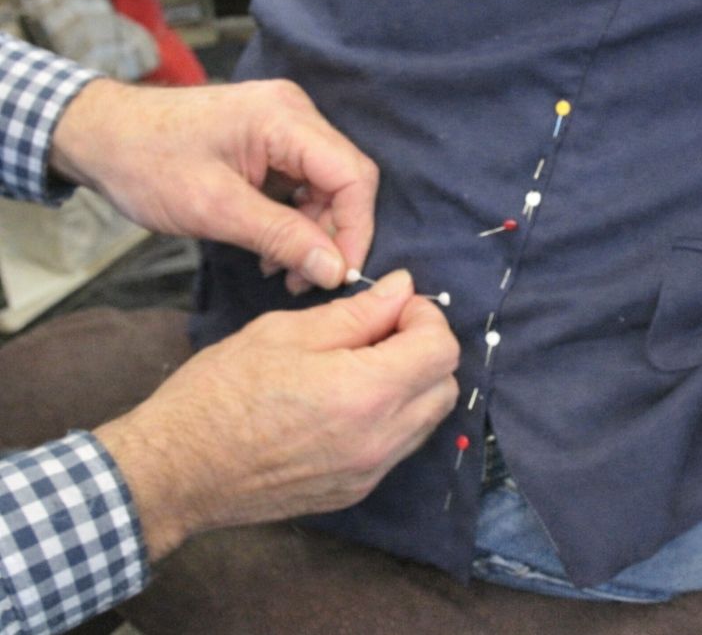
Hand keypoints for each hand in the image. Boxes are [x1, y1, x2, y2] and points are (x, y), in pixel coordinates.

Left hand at [50, 77, 377, 292]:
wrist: (98, 136)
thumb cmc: (145, 164)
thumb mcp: (214, 209)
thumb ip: (281, 237)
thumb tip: (336, 271)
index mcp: (284, 118)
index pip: (353, 176)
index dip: (355, 230)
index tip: (339, 275)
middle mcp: (294, 114)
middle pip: (344, 182)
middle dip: (331, 236)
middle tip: (303, 280)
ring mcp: (283, 124)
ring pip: (326, 188)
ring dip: (311, 234)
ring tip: (279, 269)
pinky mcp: (270, 141)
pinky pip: (302, 184)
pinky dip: (293, 221)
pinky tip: (270, 249)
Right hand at [93, 270, 459, 559]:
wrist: (177, 472)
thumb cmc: (220, 393)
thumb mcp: (284, 333)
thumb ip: (356, 313)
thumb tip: (402, 289)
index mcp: (366, 392)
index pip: (442, 349)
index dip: (425, 318)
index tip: (394, 306)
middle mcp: (381, 439)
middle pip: (445, 386)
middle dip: (426, 350)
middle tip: (381, 332)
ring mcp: (370, 472)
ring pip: (428, 420)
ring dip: (413, 385)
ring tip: (364, 365)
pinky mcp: (356, 491)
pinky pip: (400, 447)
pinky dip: (393, 418)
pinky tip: (350, 402)